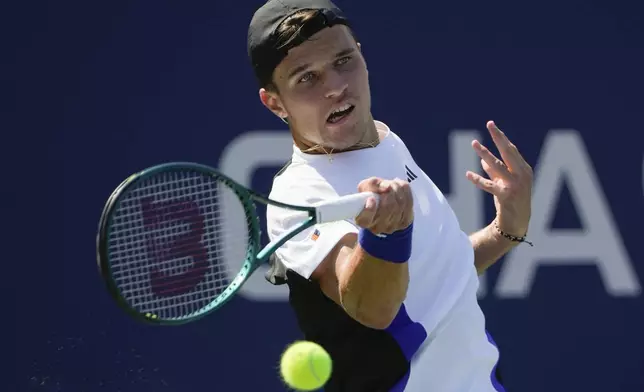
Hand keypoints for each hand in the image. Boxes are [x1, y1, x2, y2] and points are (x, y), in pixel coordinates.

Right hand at [355, 177, 413, 234]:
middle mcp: (377, 227)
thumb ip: (371, 185)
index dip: (369, 209)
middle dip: (390, 191)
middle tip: (388, 184)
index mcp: (363, 220)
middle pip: (388, 207)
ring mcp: (392, 227)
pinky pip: (409, 203)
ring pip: (400, 204)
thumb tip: (386, 187)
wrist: (386, 201)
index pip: (365, 219)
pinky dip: (406, 191)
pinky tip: (401, 187)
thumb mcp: (366, 187)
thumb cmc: (373, 195)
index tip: (371, 199)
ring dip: (398, 189)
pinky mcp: (404, 223)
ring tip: (394, 183)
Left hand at [466, 121, 532, 235]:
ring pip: (498, 166)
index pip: (511, 150)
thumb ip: (495, 171)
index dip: (501, 137)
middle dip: (498, 137)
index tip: (492, 125)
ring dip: (485, 153)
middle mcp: (522, 176)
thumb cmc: (511, 201)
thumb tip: (483, 159)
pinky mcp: (506, 196)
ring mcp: (515, 186)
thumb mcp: (505, 183)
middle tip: (489, 124)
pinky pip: (489, 185)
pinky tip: (468, 174)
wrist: (517, 223)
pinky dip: (478, 180)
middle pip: (509, 152)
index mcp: (524, 170)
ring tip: (474, 143)